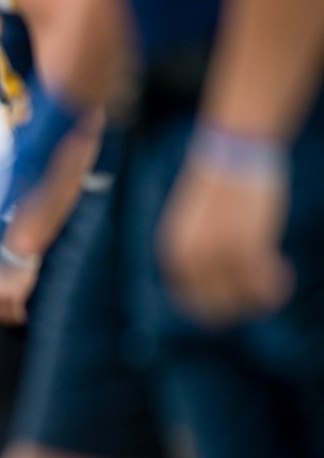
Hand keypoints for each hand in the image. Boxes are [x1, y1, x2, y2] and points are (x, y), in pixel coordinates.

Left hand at [0, 259, 37, 325]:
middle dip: (1, 319)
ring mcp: (4, 293)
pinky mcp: (16, 294)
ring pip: (5, 315)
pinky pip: (16, 312)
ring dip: (12, 319)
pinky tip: (23, 317)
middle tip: (9, 319)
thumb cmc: (9, 260)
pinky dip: (20, 317)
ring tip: (17, 319)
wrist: (20, 252)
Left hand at [159, 157, 292, 325]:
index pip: (185, 299)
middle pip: (213, 307)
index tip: (230, 308)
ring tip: (275, 284)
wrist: (233, 148)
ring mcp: (217, 252)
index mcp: (173, 251)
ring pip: (241, 299)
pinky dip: (275, 288)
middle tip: (259, 295)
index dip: (209, 309)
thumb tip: (209, 281)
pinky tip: (284, 273)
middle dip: (237, 308)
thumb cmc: (219, 185)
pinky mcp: (247, 245)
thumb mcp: (195, 223)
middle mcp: (190, 257)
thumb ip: (196, 251)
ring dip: (261, 299)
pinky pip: (262, 285)